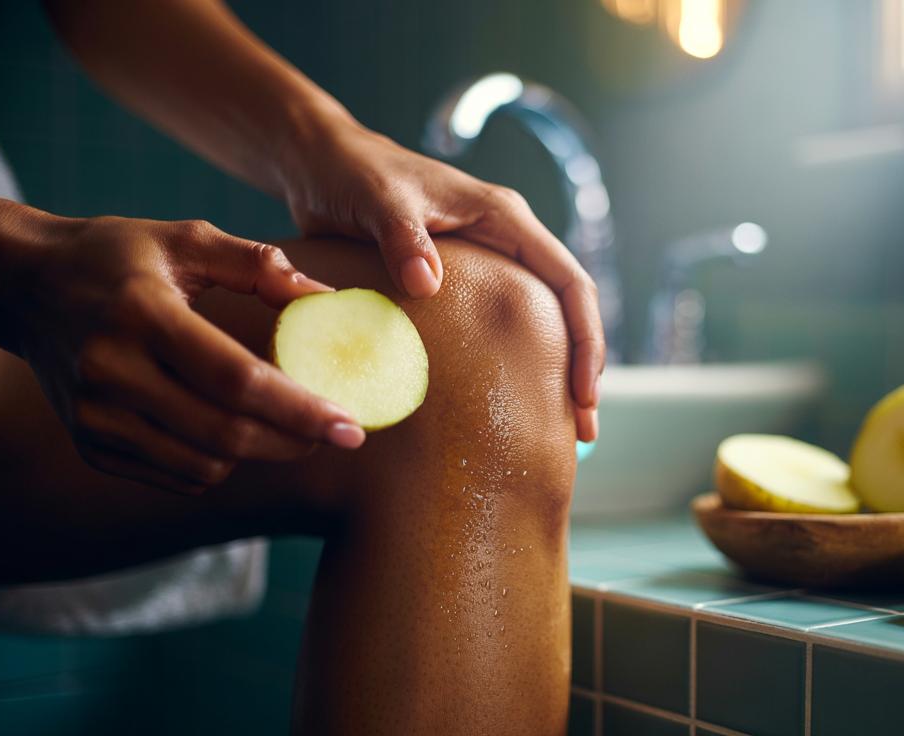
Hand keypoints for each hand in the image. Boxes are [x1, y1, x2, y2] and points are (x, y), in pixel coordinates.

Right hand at [0, 214, 364, 494]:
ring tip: (291, 429)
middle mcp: (113, 371)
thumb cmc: (117, 254)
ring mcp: (95, 415)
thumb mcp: (185, 238)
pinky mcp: (90, 442)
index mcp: (144, 314)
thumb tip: (327, 299)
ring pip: (203, 464)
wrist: (23, 284)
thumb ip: (259, 264)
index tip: (351, 424)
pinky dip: (217, 464)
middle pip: (224, 432)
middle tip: (339, 434)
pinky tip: (237, 435)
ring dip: (260, 455)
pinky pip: (174, 475)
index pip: (236, 379)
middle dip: (294, 441)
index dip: (299, 408)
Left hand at [279, 121, 602, 441]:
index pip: (568, 281)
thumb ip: (401, 236)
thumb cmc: (350, 173)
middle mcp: (506, 238)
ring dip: (556, 370)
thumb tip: (427, 283)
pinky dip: (518, 363)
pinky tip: (514, 401)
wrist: (321, 164)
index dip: (582, 339)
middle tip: (582, 431)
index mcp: (503, 217)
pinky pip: (506, 324)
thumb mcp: (375, 200)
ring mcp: (488, 260)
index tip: (580, 393)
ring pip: (543, 319)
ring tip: (561, 429)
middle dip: (582, 367)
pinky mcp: (462, 281)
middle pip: (567, 308)